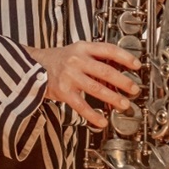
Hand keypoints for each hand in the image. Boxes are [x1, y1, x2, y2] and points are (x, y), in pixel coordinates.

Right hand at [26, 42, 141, 128]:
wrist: (31, 66)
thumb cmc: (58, 59)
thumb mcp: (77, 50)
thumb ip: (95, 57)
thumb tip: (119, 67)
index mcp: (83, 48)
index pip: (108, 50)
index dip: (125, 57)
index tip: (137, 64)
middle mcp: (77, 61)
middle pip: (105, 71)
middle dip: (123, 81)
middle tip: (134, 89)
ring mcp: (70, 76)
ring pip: (96, 88)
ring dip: (113, 98)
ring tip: (124, 104)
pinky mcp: (63, 92)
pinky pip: (81, 105)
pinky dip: (93, 115)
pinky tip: (102, 120)